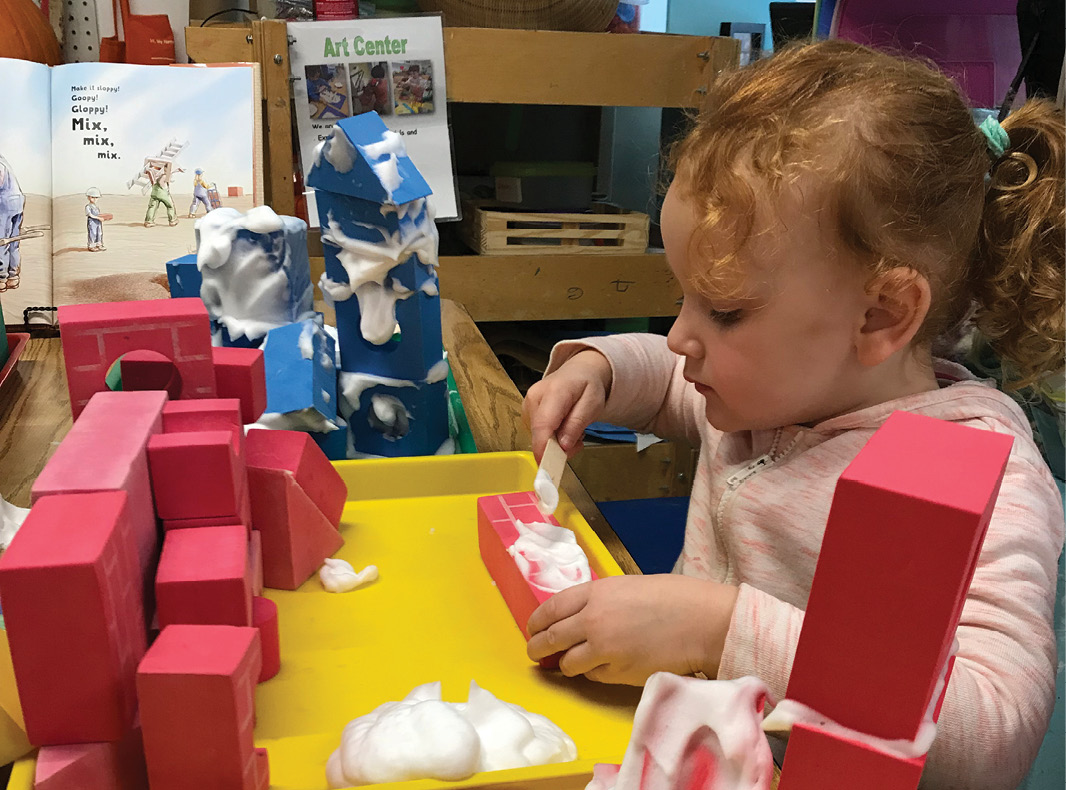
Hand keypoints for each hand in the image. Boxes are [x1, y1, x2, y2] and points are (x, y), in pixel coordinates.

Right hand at [523, 350, 611, 461]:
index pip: (543, 424)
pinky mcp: (527, 413)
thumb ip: (577, 424)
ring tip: (573, 430)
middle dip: (558, 448)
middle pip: (540, 434)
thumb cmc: (587, 386)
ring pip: (538, 437)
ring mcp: (528, 405)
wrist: (579, 372)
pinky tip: (563, 428)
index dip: (544, 449)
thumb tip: (562, 446)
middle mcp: (535, 397)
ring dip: (556, 443)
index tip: (548, 467)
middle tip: (579, 442)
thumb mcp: (593, 404)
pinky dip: (551, 438)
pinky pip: (538, 434)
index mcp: (554, 391)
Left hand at [526, 575, 738, 685]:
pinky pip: (593, 676)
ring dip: (566, 664)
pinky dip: (593, 673)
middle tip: (536, 652)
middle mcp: (593, 620)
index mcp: (596, 593)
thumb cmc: (674, 597)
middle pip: (550, 638)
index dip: (536, 621)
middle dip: (538, 647)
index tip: (532, 628)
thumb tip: (578, 617)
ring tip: (570, 662)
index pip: (550, 608)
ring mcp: (604, 649)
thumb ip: (600, 601)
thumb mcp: (628, 587)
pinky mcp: (618, 673)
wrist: (703, 622)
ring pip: (568, 663)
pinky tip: (605, 666)